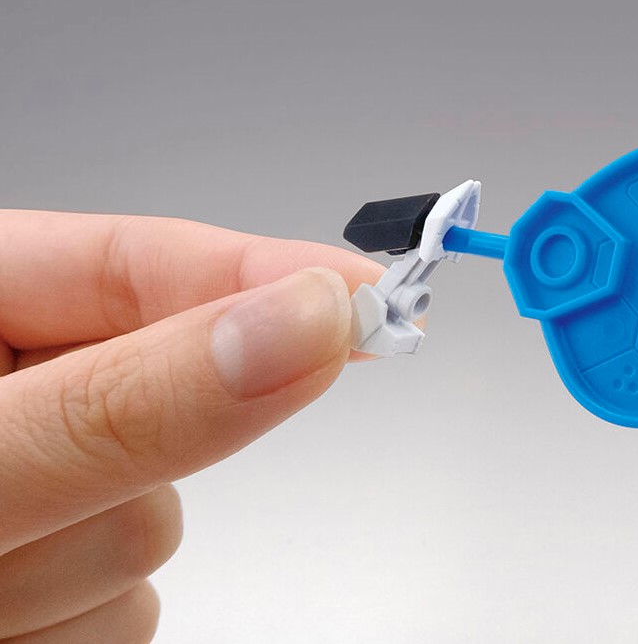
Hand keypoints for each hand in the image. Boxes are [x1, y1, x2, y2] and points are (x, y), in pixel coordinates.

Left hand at [0, 213, 381, 642]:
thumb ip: (126, 402)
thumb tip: (301, 323)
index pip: (134, 260)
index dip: (259, 271)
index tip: (370, 299)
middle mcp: (12, 395)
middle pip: (165, 406)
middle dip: (122, 473)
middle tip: (27, 522)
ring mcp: (40, 489)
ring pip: (162, 517)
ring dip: (81, 570)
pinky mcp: (60, 578)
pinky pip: (139, 600)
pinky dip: (80, 626)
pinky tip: (5, 627)